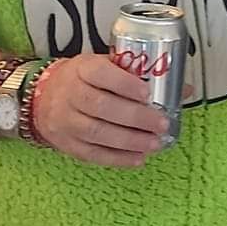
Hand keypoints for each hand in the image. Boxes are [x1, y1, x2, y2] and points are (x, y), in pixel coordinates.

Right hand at [33, 54, 168, 168]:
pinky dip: (117, 158)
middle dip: (135, 117)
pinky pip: (92, 153)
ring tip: (155, 143)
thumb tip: (183, 88)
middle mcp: (70, 93)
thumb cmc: (84, 79)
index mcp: (82, 69)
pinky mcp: (66, 143)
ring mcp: (65, 120)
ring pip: (97, 132)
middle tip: (162, 124)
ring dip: (130, 141)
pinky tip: (139, 158)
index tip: (147, 93)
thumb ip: (140, 75)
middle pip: (101, 106)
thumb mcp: (105, 66)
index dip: (124, 84)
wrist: (43, 97)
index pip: (100, 73)